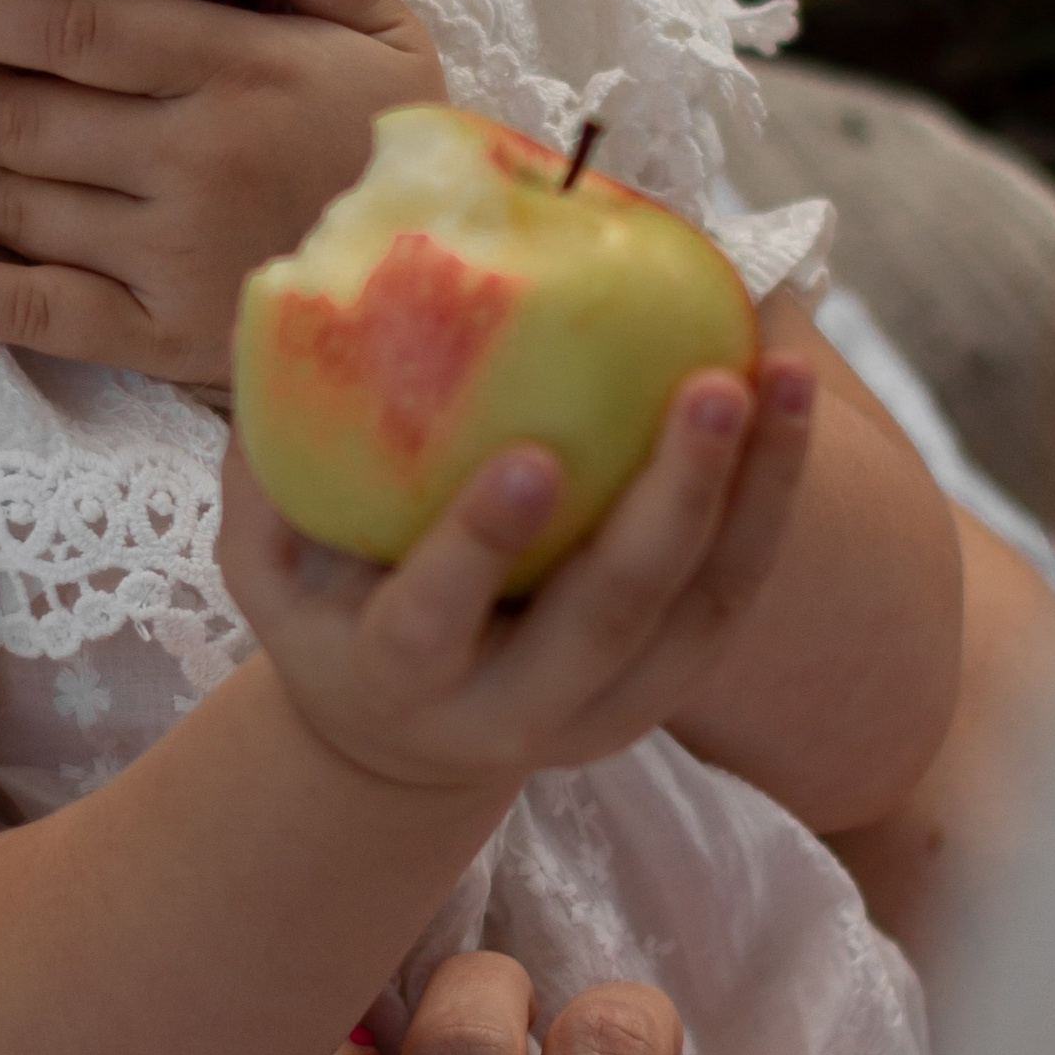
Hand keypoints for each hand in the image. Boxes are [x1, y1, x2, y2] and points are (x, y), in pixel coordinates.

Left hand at [0, 0, 445, 383]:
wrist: (452, 295)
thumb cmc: (408, 153)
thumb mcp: (391, 36)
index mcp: (240, 68)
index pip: (83, 29)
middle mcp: (193, 156)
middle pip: (27, 117)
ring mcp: (171, 251)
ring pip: (19, 204)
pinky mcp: (161, 335)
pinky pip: (36, 312)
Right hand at [219, 357, 813, 792]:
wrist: (400, 744)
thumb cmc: (327, 612)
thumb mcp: (267, 560)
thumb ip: (270, 462)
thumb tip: (282, 309)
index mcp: (397, 679)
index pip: (433, 622)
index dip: (480, 547)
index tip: (532, 458)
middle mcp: (512, 713)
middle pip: (608, 620)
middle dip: (670, 504)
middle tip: (712, 387)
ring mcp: (604, 711)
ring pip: (697, 612)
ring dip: (754, 492)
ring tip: (783, 374)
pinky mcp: (665, 689)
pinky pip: (732, 592)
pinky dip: (770, 498)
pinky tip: (787, 398)